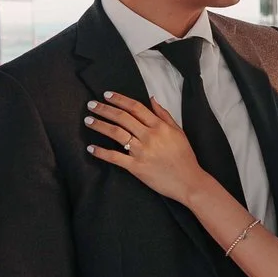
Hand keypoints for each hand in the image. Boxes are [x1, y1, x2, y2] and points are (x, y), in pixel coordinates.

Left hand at [84, 93, 212, 208]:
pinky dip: (101, 152)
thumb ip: (164, 114)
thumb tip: (151, 98)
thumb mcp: (178, 131)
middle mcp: (149, 136)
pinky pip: (115, 157)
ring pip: (116, 134)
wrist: (189, 181)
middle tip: (91, 105)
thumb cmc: (184, 156)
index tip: (106, 95)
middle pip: (122, 117)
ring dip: (100, 125)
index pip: (135, 107)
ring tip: (88, 120)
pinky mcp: (136, 167)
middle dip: (104, 109)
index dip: (119, 99)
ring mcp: (142, 152)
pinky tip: (91, 148)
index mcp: (159, 126)